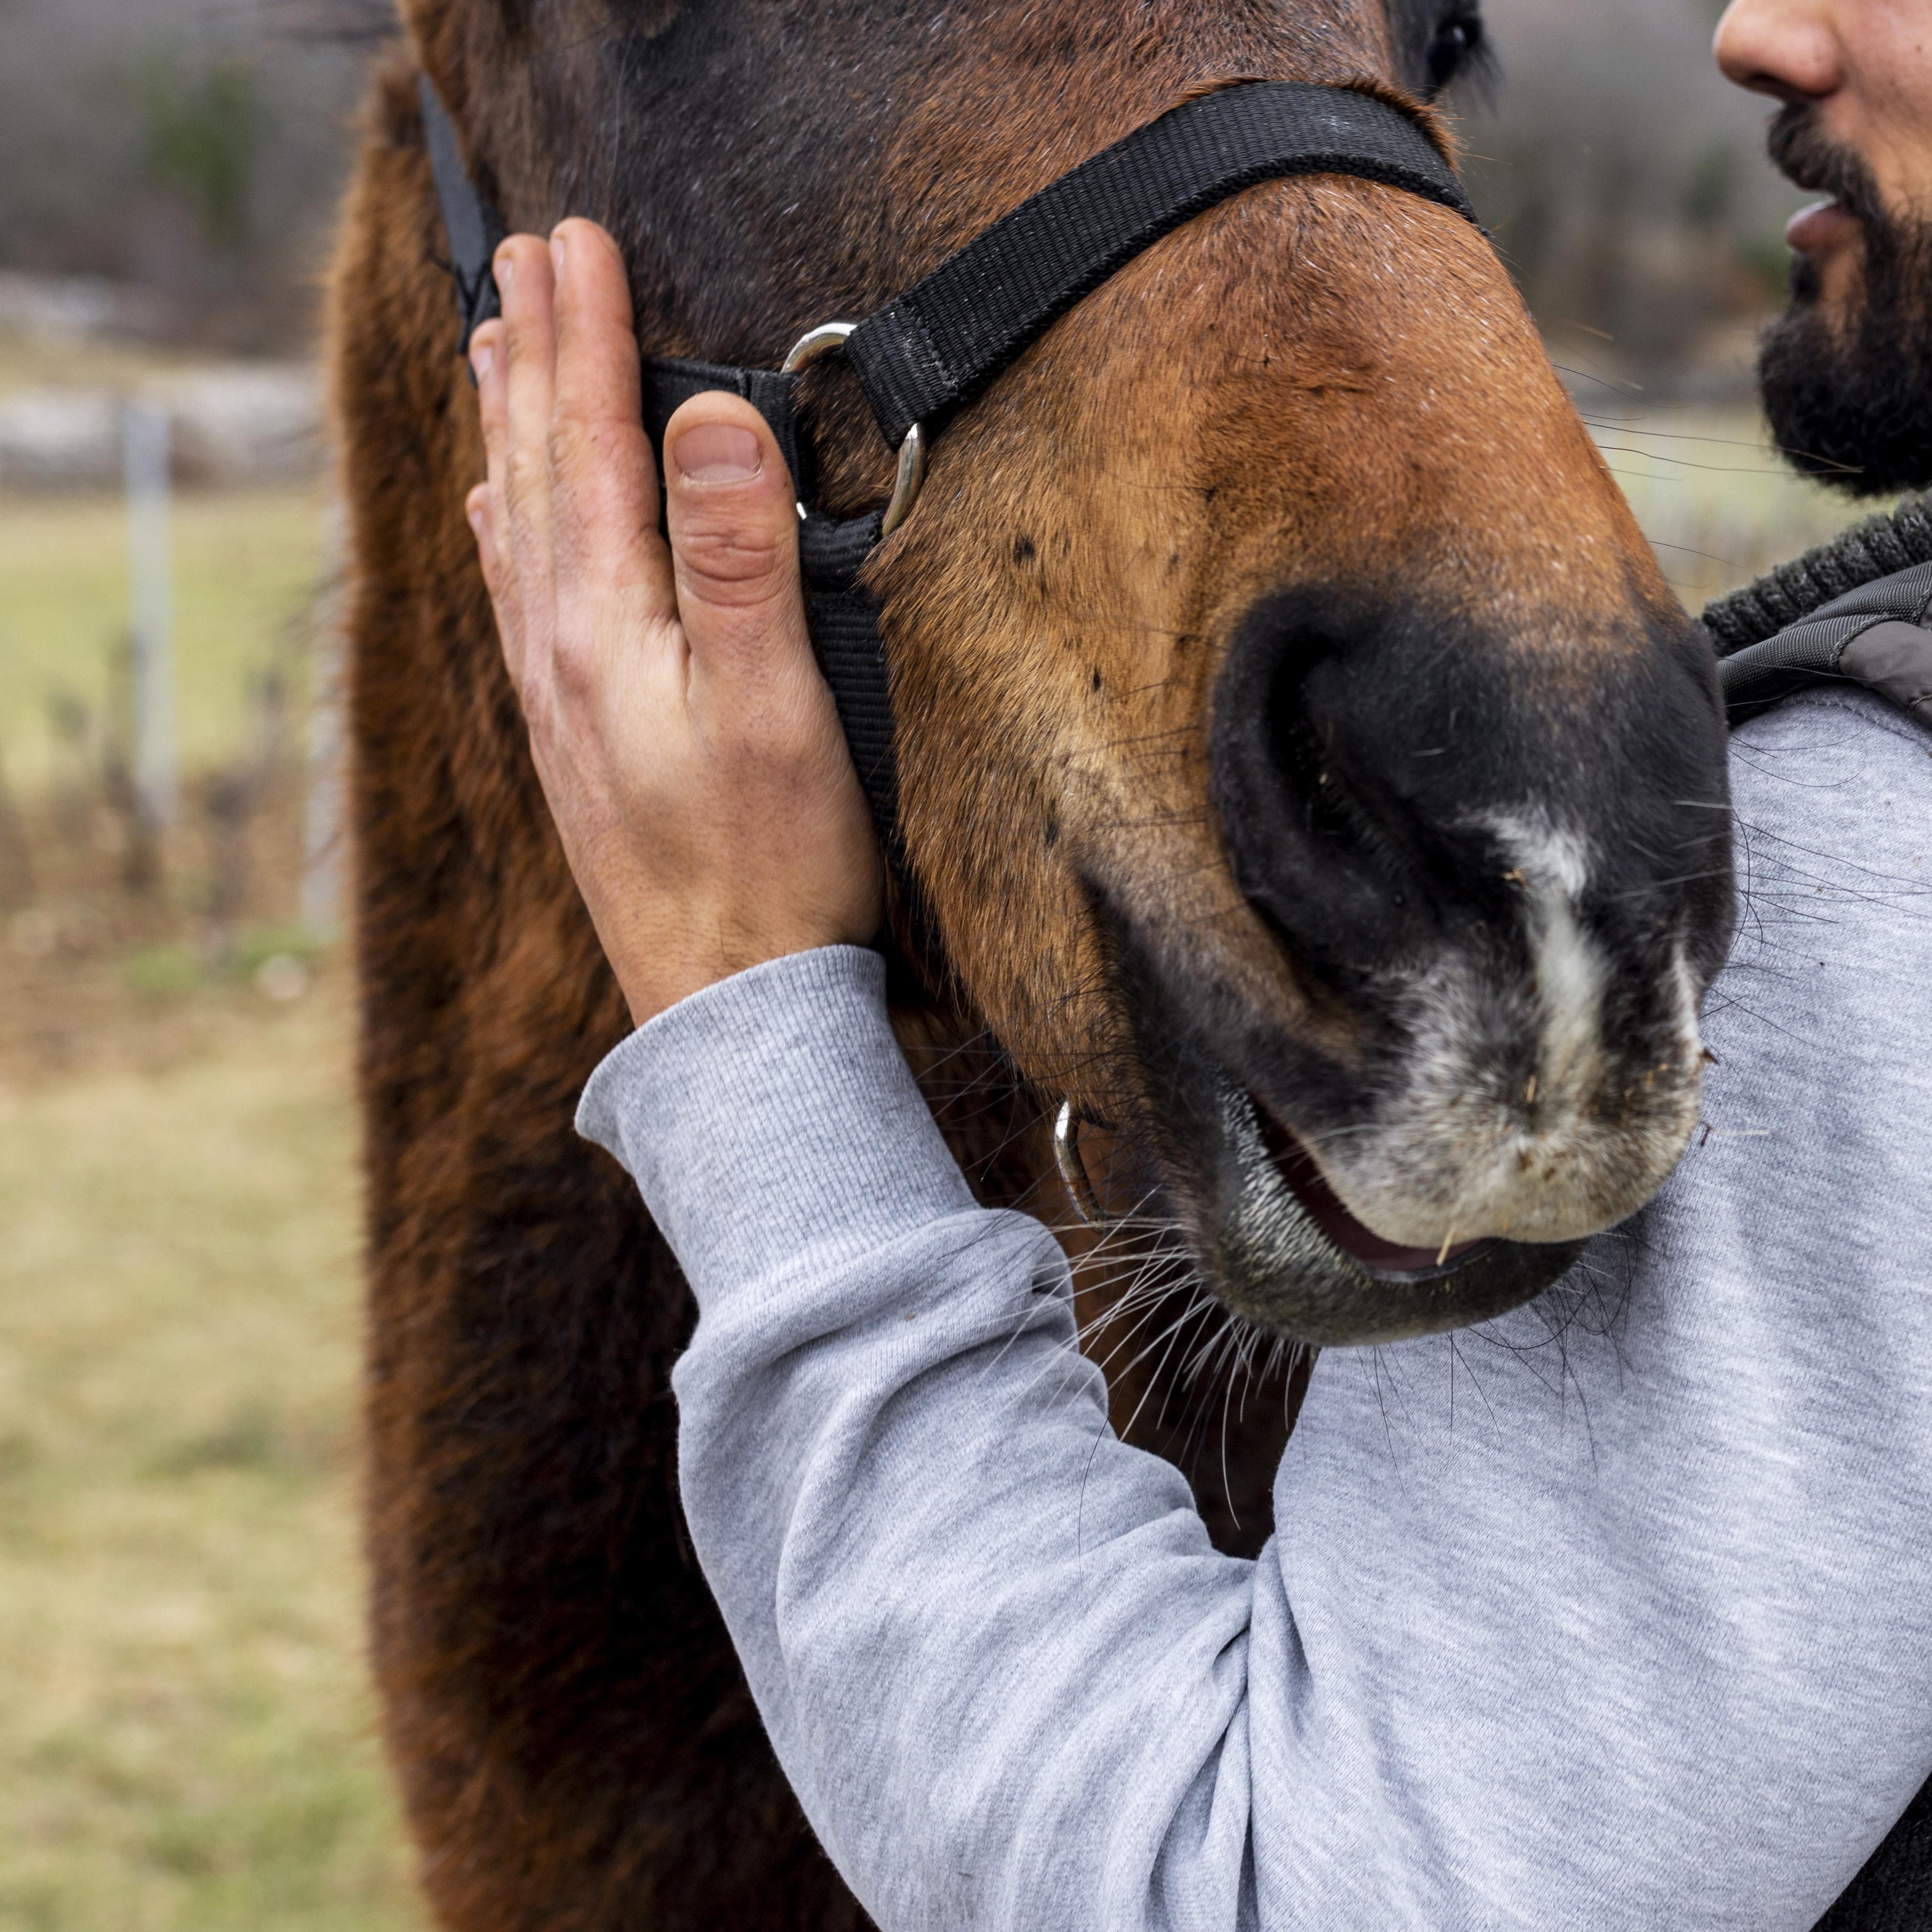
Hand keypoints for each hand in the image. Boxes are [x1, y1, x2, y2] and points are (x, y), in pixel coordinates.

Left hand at [465, 219, 882, 1026]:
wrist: (727, 1010)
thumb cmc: (770, 868)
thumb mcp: (775, 708)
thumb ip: (738, 560)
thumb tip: (709, 417)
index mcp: (604, 627)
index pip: (588, 445)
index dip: (587, 336)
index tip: (580, 238)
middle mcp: (557, 651)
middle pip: (533, 469)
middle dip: (531, 352)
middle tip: (521, 255)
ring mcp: (555, 698)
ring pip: (512, 526)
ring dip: (504, 427)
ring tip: (490, 346)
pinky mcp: (571, 739)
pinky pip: (515, 598)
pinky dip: (500, 529)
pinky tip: (492, 515)